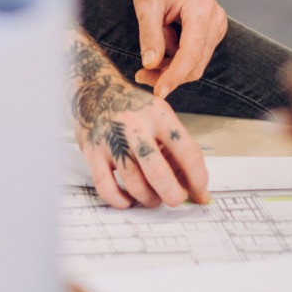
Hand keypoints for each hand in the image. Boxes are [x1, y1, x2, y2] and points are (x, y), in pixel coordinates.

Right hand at [71, 35, 211, 207]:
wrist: (95, 90)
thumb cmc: (132, 108)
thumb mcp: (160, 117)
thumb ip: (177, 151)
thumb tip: (197, 189)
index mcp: (158, 114)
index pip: (187, 152)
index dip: (198, 178)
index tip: (199, 190)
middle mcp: (134, 125)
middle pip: (158, 172)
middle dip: (172, 194)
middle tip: (176, 199)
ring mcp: (111, 139)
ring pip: (134, 184)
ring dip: (148, 199)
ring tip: (152, 197)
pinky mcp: (92, 151)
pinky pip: (107, 188)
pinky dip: (120, 201)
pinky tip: (128, 199)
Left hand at [130, 0, 226, 97]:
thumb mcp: (146, 5)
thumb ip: (149, 35)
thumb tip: (150, 65)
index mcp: (201, 10)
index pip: (191, 55)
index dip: (174, 76)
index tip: (158, 92)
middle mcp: (215, 20)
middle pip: (195, 64)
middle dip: (168, 74)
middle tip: (141, 74)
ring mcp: (217, 27)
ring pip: (196, 63)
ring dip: (171, 66)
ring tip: (152, 49)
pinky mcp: (212, 32)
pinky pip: (195, 56)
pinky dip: (177, 58)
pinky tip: (163, 45)